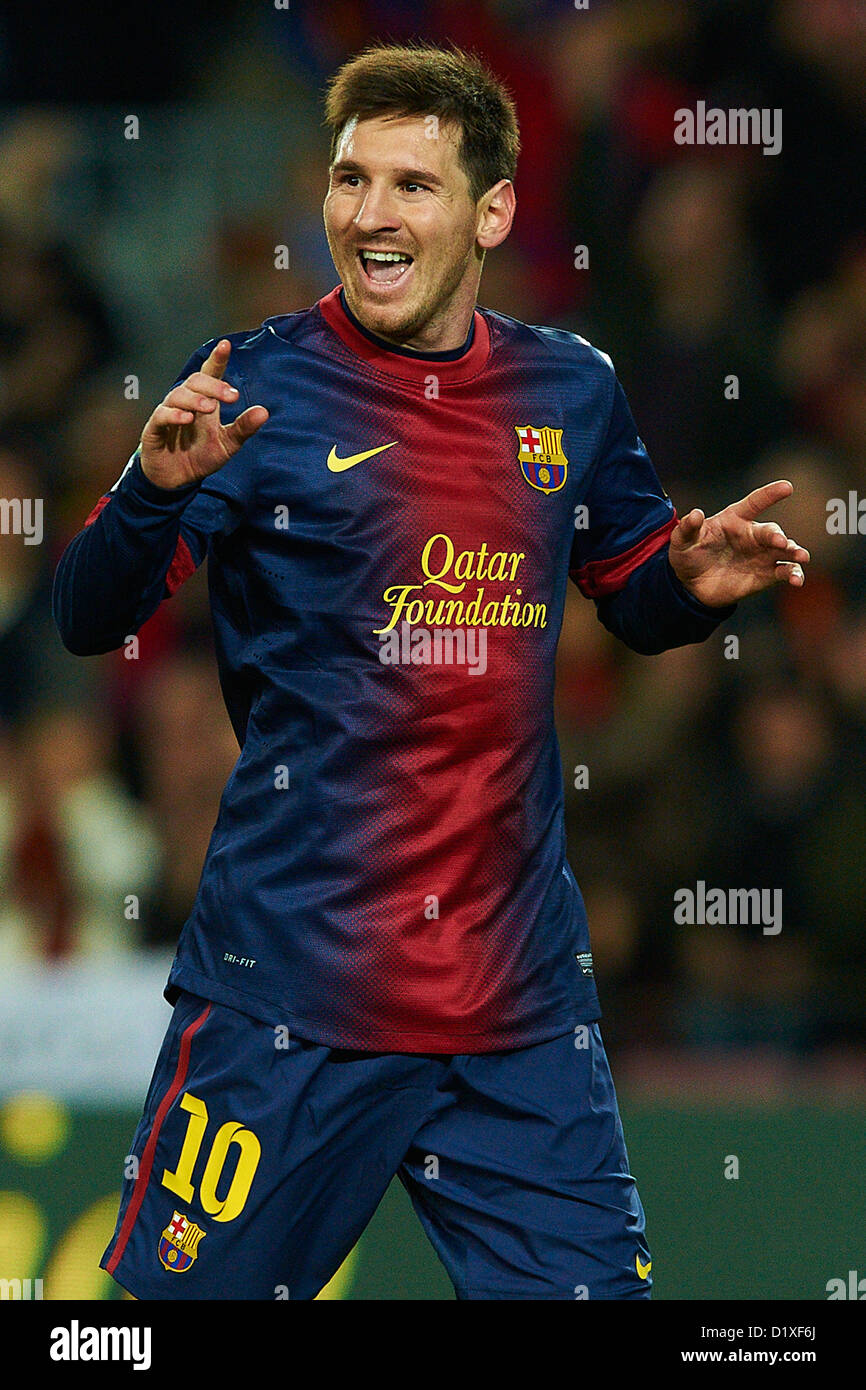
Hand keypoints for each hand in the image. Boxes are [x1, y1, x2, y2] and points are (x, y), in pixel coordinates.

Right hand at [140, 339, 268, 489]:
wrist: (177, 481)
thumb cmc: (200, 456)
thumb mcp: (228, 444)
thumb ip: (243, 428)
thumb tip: (264, 412)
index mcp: (204, 402)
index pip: (209, 375)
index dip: (216, 360)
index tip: (225, 346)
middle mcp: (185, 403)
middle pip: (195, 381)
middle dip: (213, 385)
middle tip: (231, 396)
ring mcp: (168, 414)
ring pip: (177, 395)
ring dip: (195, 399)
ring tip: (209, 407)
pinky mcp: (154, 429)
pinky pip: (161, 416)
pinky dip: (173, 415)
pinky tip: (187, 419)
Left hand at [668, 479, 809, 607]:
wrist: (692, 586)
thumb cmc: (689, 555)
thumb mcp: (681, 541)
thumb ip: (687, 528)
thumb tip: (694, 514)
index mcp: (735, 520)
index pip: (755, 503)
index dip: (770, 495)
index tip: (787, 487)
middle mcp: (753, 535)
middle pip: (771, 531)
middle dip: (777, 536)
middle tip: (780, 542)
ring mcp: (762, 554)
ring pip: (785, 550)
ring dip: (795, 552)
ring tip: (800, 557)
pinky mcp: (766, 574)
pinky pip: (785, 571)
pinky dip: (794, 574)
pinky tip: (796, 580)